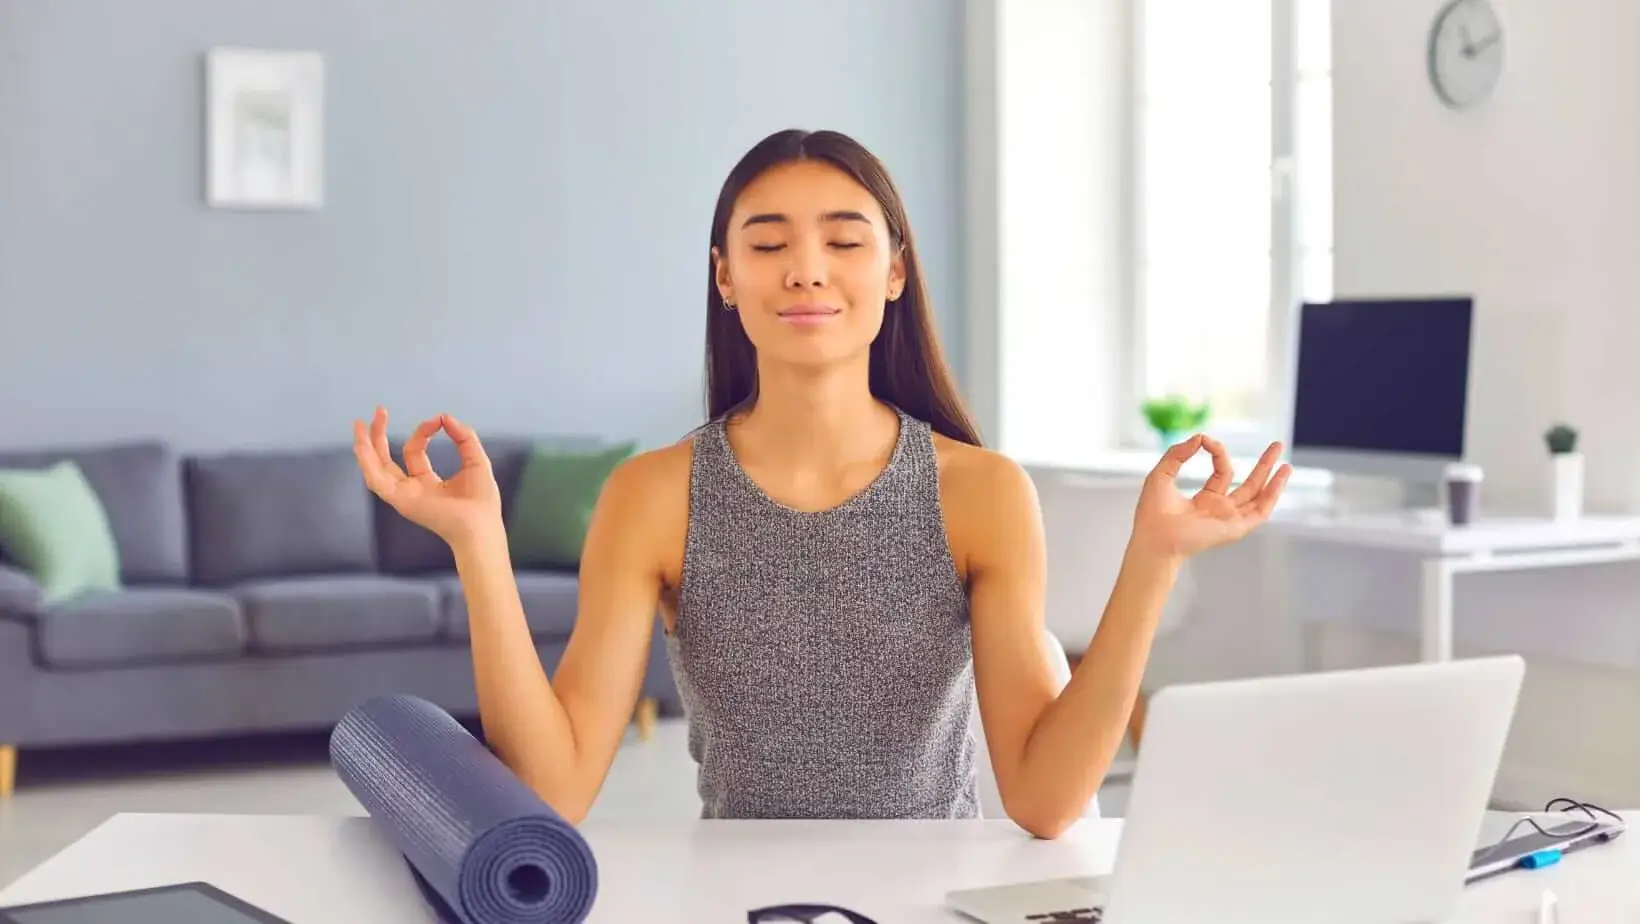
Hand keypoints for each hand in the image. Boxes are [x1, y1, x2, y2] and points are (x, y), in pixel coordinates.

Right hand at [352, 406, 502, 548]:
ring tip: (359, 425)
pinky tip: (361, 445)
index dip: (424, 431)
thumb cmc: (482, 502)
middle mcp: (410, 490)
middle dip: (380, 436)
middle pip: (386, 460)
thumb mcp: (475, 460)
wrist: (482, 525)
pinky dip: (366, 462)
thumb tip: (445, 417)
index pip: (414, 452)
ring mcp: (403, 496)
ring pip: (375, 470)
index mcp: (426, 483)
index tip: (439, 420)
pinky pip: (375, 481)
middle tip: (379, 411)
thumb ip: (463, 438)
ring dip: (365, 447)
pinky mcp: (400, 501)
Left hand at [1129, 434, 1290, 561]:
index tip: (1206, 440)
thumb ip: (1179, 453)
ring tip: (1286, 463)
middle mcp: (1220, 511)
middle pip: (1248, 485)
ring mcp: (1229, 519)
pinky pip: (1260, 511)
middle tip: (1277, 445)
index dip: (1218, 452)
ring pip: (1258, 497)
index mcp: (1204, 501)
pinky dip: (1272, 494)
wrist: (1154, 537)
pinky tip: (1280, 478)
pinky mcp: (1235, 527)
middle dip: (1263, 465)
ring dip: (1273, 479)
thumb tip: (1200, 437)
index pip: (1221, 472)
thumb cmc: (1152, 512)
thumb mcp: (1162, 473)